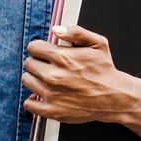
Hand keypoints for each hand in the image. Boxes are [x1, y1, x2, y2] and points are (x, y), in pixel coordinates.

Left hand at [22, 25, 136, 123]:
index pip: (33, 47)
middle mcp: (53, 75)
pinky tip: (42, 95)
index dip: (39, 47)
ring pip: (27, 80)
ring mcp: (51, 94)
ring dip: (35, 78)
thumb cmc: (105, 70)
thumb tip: (56, 29)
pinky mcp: (51, 110)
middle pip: (29, 63)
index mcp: (62, 57)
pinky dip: (33, 100)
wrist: (113, 97)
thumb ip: (76, 32)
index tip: (44, 51)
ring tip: (47, 79)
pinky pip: (29, 104)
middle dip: (37, 62)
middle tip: (49, 65)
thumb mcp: (97, 43)